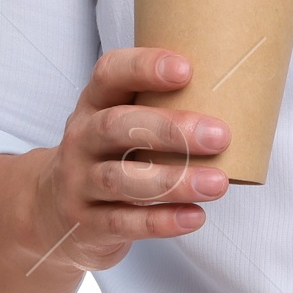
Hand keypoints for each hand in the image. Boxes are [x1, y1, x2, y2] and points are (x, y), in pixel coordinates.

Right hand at [0, 45, 231, 292]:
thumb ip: (161, 108)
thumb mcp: (120, 124)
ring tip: (218, 183)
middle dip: (170, 130)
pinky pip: (124, 223)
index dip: (144, 67)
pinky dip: (162, 221)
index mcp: (93, 104)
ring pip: (122, 180)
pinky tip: (195, 217)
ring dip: (174, 181)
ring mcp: (78, 183)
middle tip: (220, 136)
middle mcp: (80, 139)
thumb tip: (241, 96)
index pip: (110, 74)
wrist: (50, 212)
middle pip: (117, 127)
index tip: (186, 69)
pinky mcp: (86, 225)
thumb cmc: (109, 156)